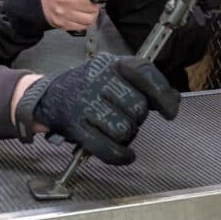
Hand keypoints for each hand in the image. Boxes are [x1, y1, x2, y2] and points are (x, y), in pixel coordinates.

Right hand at [17, 53, 180, 164]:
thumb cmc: (88, 88)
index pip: (144, 72)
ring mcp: (85, 102)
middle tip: (125, 117)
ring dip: (126, 136)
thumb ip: (144, 85)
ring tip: (116, 131)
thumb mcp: (114, 75)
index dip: (162, 94)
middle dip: (137, 118)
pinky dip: (120, 156)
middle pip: (138, 107)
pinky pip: (108, 148)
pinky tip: (125, 155)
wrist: (47, 96)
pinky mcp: (76, 126)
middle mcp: (98, 79)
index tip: (170, 111)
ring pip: (125, 129)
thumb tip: (173, 102)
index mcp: (111, 63)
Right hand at [40, 0, 100, 29]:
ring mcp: (63, 13)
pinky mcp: (63, 23)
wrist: (40, 0)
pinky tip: (82, 16)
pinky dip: (85, 22)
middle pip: (91, 6)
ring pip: (90, 18)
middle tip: (93, 2)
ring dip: (92, 14)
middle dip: (95, 4)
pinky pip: (83, 26)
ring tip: (89, 10)